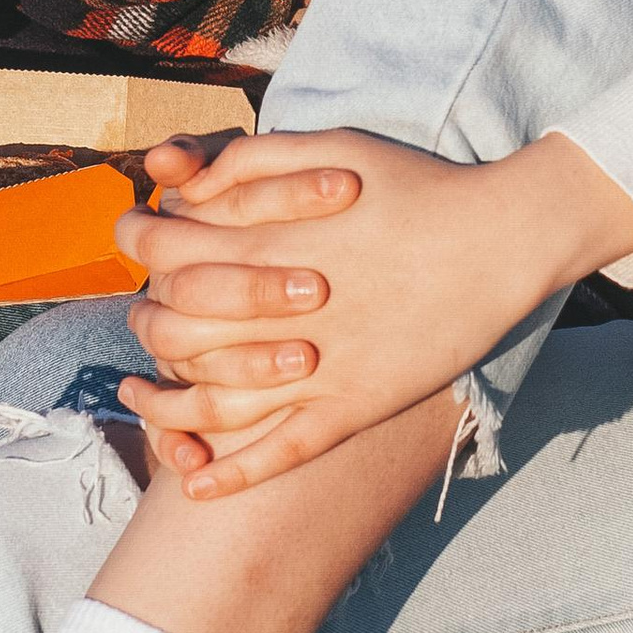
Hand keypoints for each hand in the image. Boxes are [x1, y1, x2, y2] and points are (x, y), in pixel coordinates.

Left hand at [115, 128, 632, 497]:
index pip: (166, 252)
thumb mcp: (331, 148)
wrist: (500, 238)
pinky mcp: (352, 407)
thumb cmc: (417, 185)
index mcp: (267, 242)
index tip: (132, 243)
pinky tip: (196, 484)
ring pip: (212, 405)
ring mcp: (315, 367)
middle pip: (173, 331)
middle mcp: (278, 311)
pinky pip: (278, 452)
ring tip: (142, 406)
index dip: (137, 246)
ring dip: (164, 413)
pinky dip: (232, 473)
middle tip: (136, 323)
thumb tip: (181, 177)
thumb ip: (250, 160)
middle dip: (142, 326)